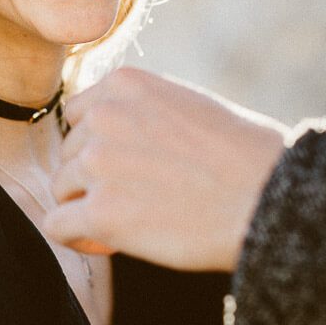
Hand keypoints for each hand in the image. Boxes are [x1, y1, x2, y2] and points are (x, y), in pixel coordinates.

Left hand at [46, 68, 286, 271]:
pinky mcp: (100, 212)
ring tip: (130, 219)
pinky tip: (106, 241)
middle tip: (136, 198)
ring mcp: (99, 163)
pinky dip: (76, 236)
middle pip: (70, 152)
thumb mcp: (186, 104)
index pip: (81, 114)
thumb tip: (106, 134)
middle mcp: (104, 116)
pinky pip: (57, 225)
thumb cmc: (243, 155)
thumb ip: (142, 110)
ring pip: (62, 187)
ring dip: (88, 205)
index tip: (127, 166)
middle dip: (94, 177)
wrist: (268, 197)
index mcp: (125, 83)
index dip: (100, 144)